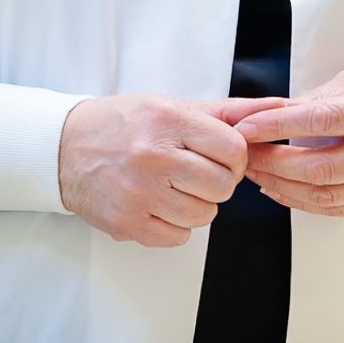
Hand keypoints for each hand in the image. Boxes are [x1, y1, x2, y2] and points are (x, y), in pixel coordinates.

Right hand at [59, 95, 248, 248]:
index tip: (220, 156)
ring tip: (173, 186)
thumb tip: (279, 108)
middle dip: (218, 182)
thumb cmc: (124, 124)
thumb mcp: (172, 106)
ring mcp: (138, 193)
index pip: (233, 149)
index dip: (235, 156)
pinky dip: (174, 224)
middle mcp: (152, 156)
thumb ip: (228, 112)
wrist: (64, 149)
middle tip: (197, 173)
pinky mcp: (127, 223)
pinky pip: (178, 236)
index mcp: (167, 120)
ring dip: (197, 204)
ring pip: (204, 215)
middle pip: (223, 186)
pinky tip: (157, 203)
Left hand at [228, 62, 343, 216]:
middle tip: (243, 153)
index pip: (321, 122)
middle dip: (272, 162)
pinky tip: (280, 190)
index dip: (277, 126)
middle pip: (320, 167)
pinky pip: (339, 207)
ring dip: (282, 186)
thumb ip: (318, 98)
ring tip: (255, 172)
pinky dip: (304, 202)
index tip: (246, 127)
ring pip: (325, 194)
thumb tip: (273, 113)